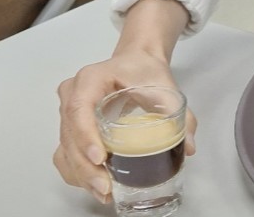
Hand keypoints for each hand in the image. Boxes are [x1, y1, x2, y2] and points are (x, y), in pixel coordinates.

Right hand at [53, 0, 194, 203]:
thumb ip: (180, 114)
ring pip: (65, 149)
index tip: (100, 158)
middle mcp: (72, 94)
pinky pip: (65, 154)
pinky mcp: (69, 127)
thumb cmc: (145, 71)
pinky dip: (78, 172)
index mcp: (91, 78)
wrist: (136, 62)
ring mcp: (67, 112)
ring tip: (104, 192)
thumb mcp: (164, 87)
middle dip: (85, 166)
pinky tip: (96, 184)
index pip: (79, 108)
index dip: (85, 136)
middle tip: (106, 187)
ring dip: (81, 175)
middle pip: (69, 135)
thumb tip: (188, 147)